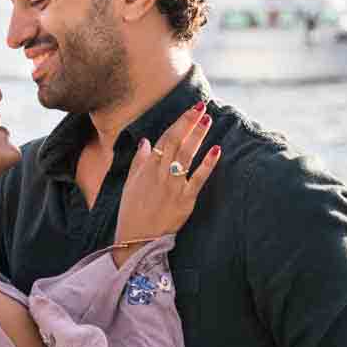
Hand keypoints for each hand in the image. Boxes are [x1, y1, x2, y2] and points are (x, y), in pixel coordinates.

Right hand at [114, 102, 220, 250]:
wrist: (136, 239)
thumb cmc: (131, 211)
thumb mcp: (130, 183)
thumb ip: (139, 161)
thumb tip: (145, 141)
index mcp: (147, 168)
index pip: (165, 138)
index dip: (179, 122)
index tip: (192, 109)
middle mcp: (160, 173)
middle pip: (176, 142)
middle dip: (190, 123)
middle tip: (202, 107)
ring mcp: (173, 186)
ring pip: (187, 156)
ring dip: (198, 136)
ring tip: (208, 120)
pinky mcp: (184, 201)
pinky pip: (198, 180)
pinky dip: (207, 165)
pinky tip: (216, 150)